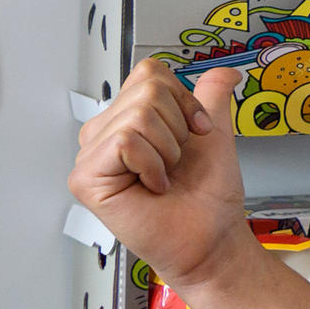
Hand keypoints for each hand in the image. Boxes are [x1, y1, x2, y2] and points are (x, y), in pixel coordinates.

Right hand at [67, 60, 254, 287]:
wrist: (212, 237)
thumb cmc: (208, 197)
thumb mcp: (215, 134)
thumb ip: (212, 97)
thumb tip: (225, 71)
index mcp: (127, 119)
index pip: (149, 73)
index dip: (184, 100)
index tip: (198, 133)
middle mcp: (104, 134)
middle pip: (147, 90)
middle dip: (179, 127)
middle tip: (177, 162)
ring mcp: (91, 156)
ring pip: (138, 115)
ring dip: (168, 150)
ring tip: (164, 176)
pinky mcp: (85, 178)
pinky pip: (125, 141)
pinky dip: (153, 164)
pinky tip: (154, 186)